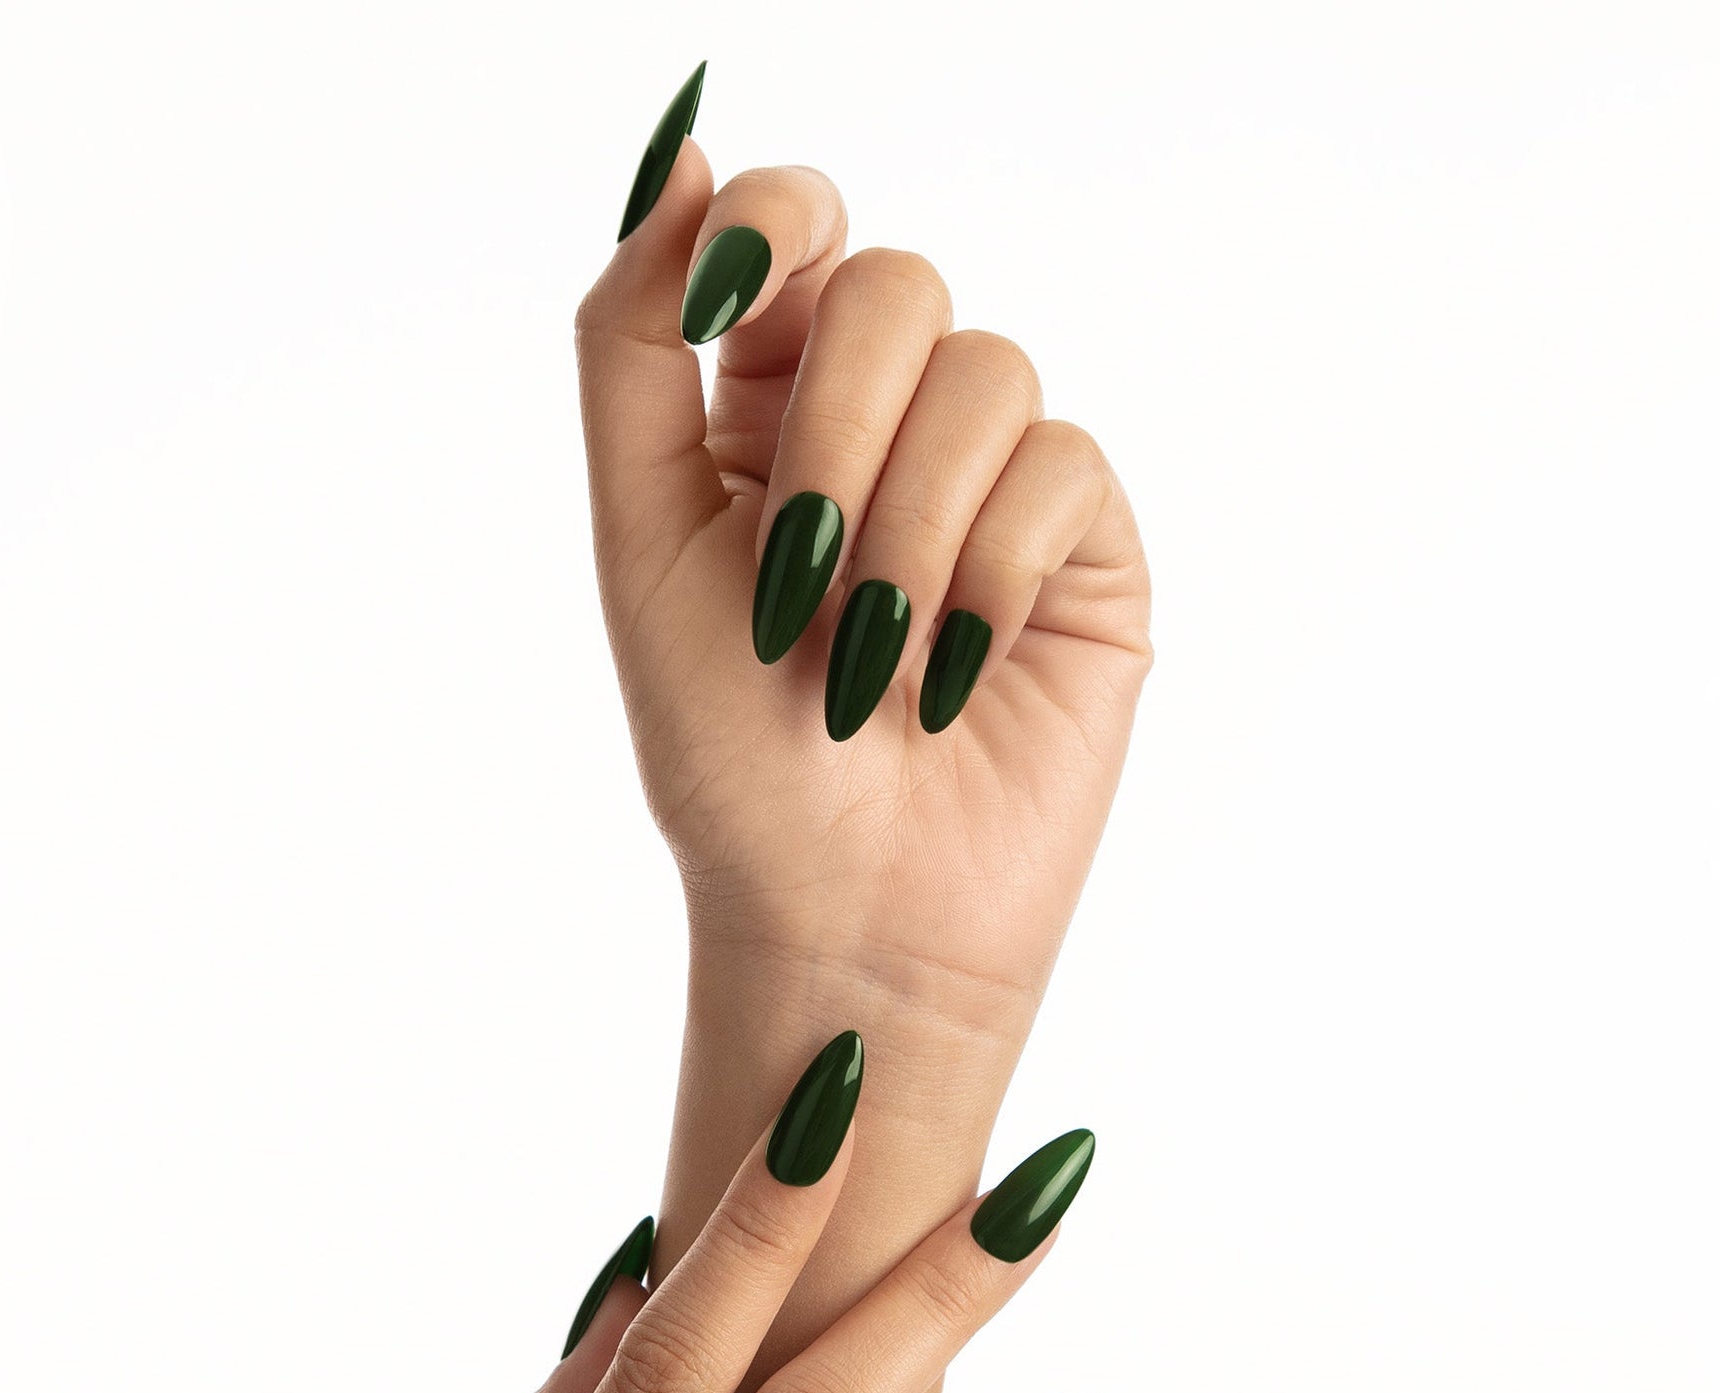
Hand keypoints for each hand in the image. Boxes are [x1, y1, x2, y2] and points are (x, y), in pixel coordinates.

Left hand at [577, 121, 1152, 1053]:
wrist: (848, 915)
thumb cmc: (730, 755)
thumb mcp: (642, 542)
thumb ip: (633, 347)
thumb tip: (685, 151)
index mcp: (766, 413)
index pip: (798, 234)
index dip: (777, 232)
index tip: (737, 301)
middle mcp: (891, 431)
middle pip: (898, 288)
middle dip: (835, 433)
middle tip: (799, 578)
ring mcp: (997, 487)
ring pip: (990, 372)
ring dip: (907, 526)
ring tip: (871, 661)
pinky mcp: (1086, 550)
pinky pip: (1064, 465)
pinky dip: (992, 570)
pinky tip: (956, 667)